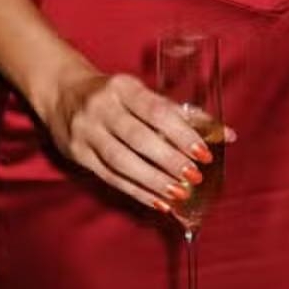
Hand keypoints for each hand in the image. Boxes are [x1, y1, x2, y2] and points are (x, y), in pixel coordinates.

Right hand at [40, 61, 231, 211]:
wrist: (61, 92)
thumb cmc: (114, 94)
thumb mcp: (141, 94)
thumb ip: (181, 113)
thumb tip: (227, 134)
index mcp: (122, 87)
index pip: (156, 110)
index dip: (182, 133)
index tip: (204, 152)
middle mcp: (102, 108)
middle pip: (138, 138)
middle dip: (169, 159)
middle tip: (194, 175)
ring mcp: (86, 132)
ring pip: (122, 161)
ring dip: (153, 180)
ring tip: (179, 193)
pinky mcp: (78, 154)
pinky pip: (110, 177)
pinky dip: (136, 191)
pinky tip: (158, 201)